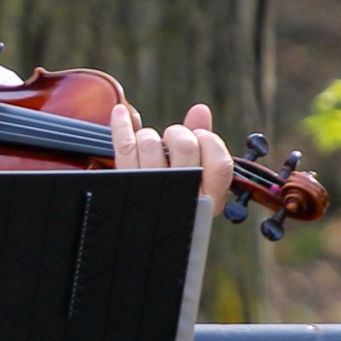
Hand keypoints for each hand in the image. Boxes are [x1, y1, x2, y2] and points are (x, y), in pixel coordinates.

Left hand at [109, 101, 232, 211]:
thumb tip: (200, 110)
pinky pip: (123, 147)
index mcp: (209, 197)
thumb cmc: (176, 197)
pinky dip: (121, 124)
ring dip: (150, 136)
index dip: (210, 142)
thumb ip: (203, 143)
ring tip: (151, 146)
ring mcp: (152, 191)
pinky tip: (120, 113)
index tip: (201, 135)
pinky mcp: (126, 184)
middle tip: (173, 140)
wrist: (143, 229)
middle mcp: (182, 196)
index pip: (220, 164)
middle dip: (179, 134)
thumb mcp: (198, 176)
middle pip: (185, 146)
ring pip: (151, 144)